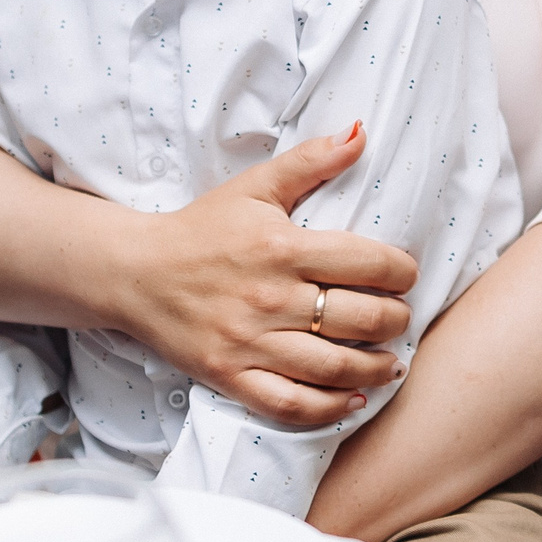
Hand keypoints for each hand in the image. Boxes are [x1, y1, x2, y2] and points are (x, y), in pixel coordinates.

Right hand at [104, 124, 420, 427]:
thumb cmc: (202, 227)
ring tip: (392, 363)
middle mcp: (271, 297)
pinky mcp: (230, 376)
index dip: (401, 272)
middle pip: (360, 319)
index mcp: (282, 247)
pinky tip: (353, 401)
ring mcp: (249, 342)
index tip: (406, 275)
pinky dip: (328, 409)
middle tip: (402, 318)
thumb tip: (361, 133)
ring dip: (375, 369)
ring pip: (333, 367)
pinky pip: (290, 403)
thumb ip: (311, 161)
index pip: (368, 263)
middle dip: (395, 321)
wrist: (134, 272)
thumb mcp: (255, 187)